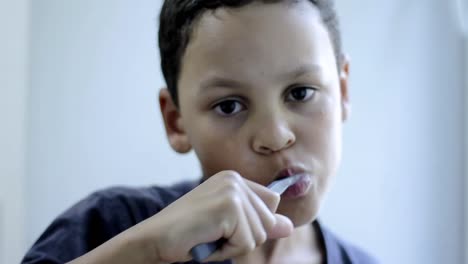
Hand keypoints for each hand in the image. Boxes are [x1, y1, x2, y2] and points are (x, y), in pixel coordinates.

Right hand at [138, 170, 293, 262]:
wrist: (155, 239)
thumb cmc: (188, 234)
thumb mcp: (229, 227)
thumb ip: (259, 223)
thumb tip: (289, 226)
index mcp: (233, 179)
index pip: (272, 201)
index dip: (254, 223)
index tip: (223, 226)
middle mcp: (235, 179)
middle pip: (269, 219)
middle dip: (244, 237)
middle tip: (213, 234)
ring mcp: (232, 191)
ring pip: (261, 233)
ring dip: (234, 246)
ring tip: (208, 237)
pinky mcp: (229, 206)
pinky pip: (247, 242)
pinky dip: (227, 250)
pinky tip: (206, 240)